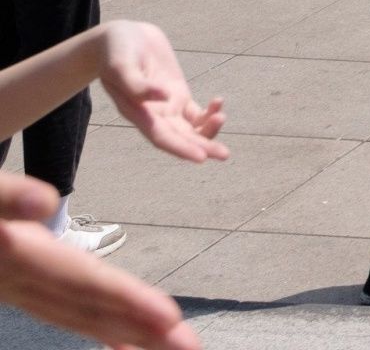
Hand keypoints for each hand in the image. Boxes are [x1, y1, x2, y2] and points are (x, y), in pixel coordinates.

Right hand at [0, 174, 200, 349]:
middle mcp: (18, 280)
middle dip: (140, 329)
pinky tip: (124, 342)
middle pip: (89, 308)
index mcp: (17, 255)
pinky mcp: (13, 286)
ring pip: (78, 315)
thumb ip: (9, 196)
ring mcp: (14, 288)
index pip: (82, 282)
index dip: (126, 300)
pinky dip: (94, 325)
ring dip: (125, 332)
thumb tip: (47, 201)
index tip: (170, 318)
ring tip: (171, 346)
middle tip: (189, 348)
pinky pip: (59, 311)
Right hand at [99, 20, 227, 163]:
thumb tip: (165, 97)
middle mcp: (152, 115)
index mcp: (137, 113)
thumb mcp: (121, 65)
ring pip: (191, 128)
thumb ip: (138, 84)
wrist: (120, 36)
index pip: (162, 137)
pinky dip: (209, 112)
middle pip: (180, 138)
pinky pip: (195, 112)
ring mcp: (166, 105)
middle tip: (224, 154)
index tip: (201, 158)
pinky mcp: (176, 93)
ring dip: (208, 130)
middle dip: (202, 146)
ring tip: (222, 117)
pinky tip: (219, 102)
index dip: (181, 148)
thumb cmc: (115, 51)